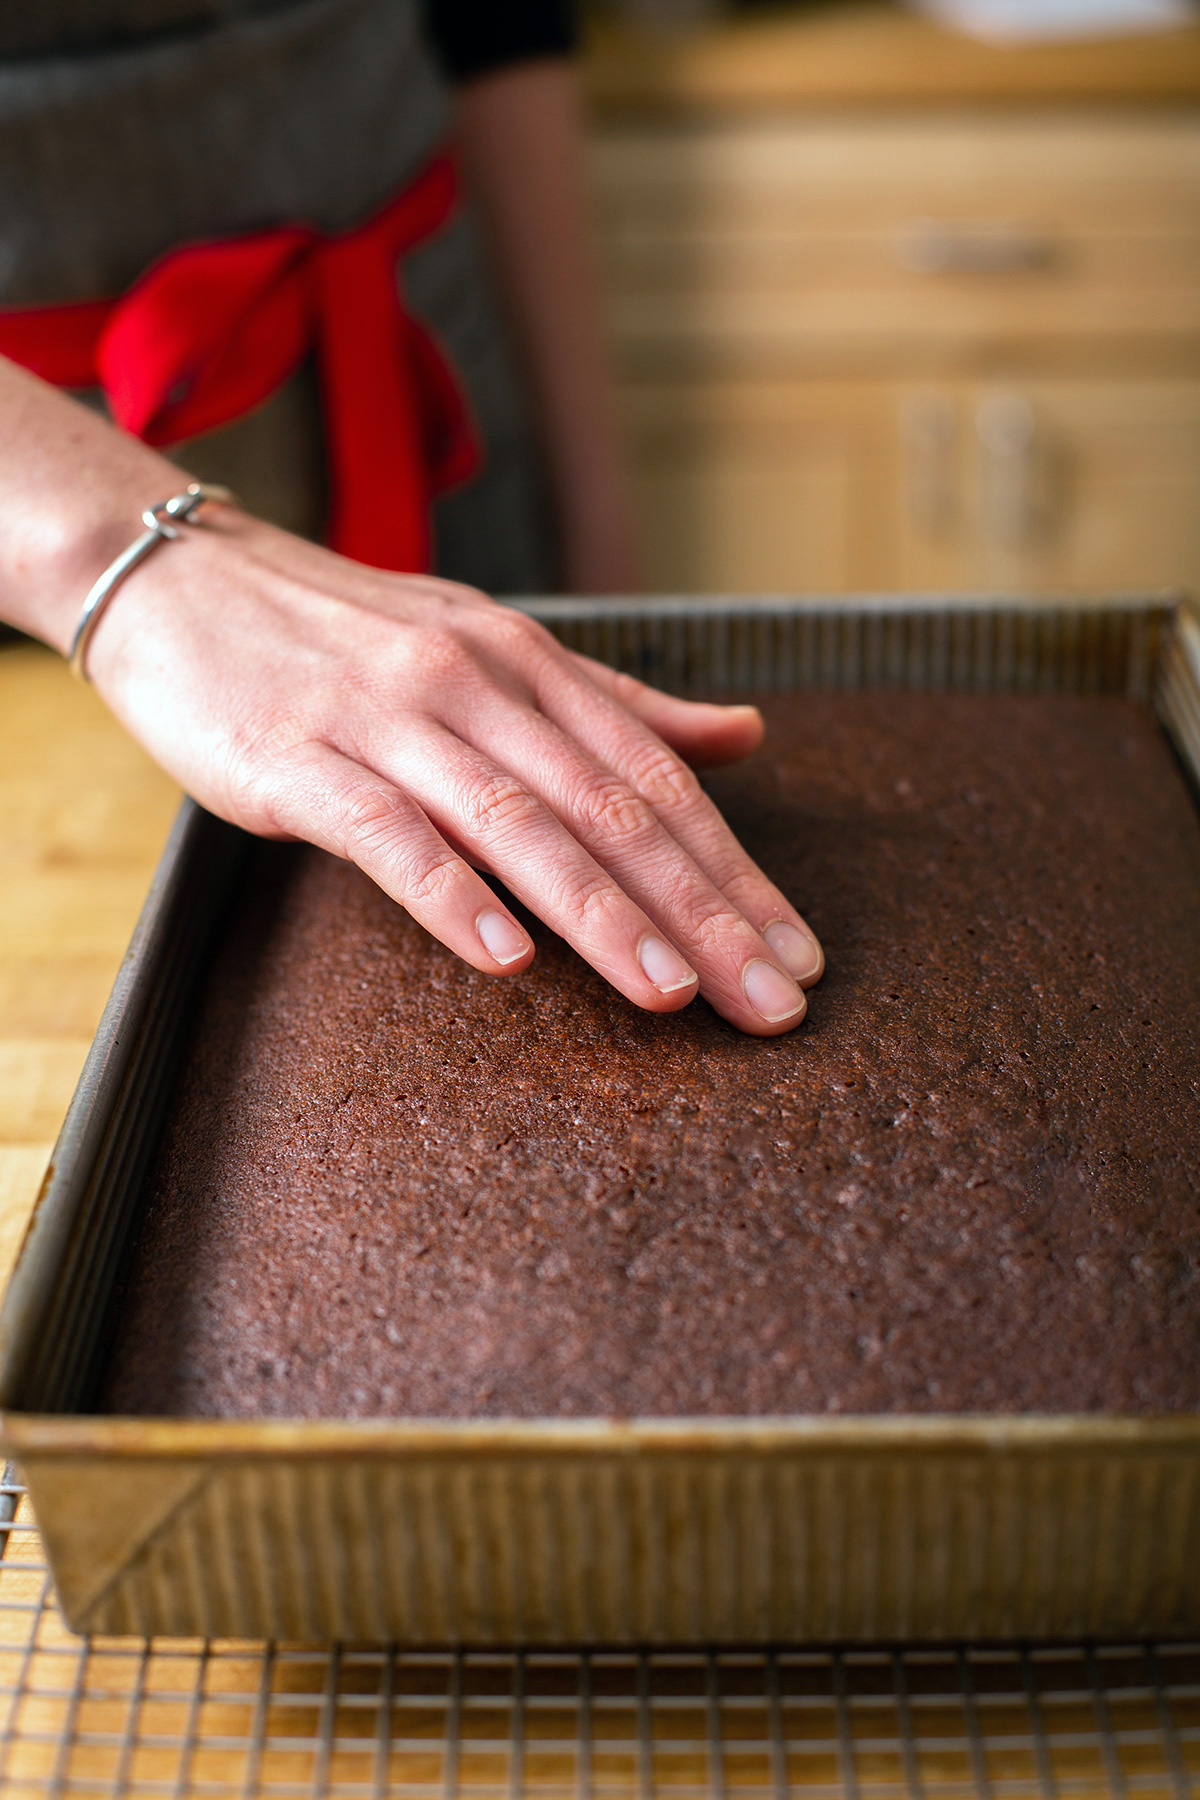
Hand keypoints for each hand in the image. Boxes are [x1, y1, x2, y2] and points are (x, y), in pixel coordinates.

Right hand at [81, 507, 822, 1034]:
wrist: (183, 581)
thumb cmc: (348, 636)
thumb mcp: (494, 650)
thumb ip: (616, 705)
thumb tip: (743, 736)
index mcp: (531, 665)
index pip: (657, 777)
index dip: (735, 870)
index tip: (798, 953)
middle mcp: (475, 684)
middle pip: (610, 810)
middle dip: (703, 913)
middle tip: (771, 1001)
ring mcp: (387, 720)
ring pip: (517, 824)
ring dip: (602, 914)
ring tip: (672, 995)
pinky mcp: (297, 760)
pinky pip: (386, 834)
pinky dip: (449, 894)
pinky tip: (505, 957)